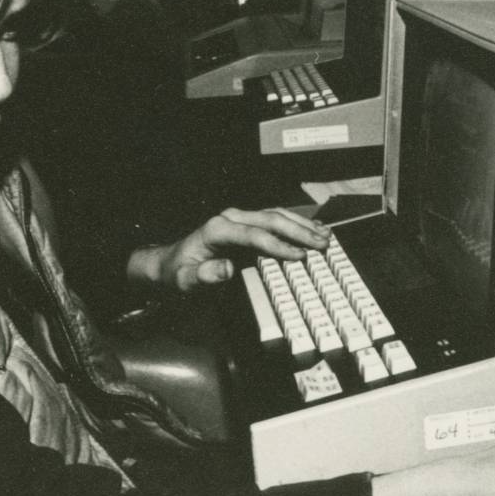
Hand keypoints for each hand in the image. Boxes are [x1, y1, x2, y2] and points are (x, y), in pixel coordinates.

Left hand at [128, 206, 329, 292]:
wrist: (169, 264)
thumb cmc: (178, 274)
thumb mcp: (184, 281)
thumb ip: (203, 276)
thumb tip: (227, 268)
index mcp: (218, 229)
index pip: (255, 234)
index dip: (279, 245)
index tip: (300, 257)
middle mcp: (230, 218)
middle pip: (270, 219)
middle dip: (299, 231)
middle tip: (322, 245)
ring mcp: (239, 219)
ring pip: (275, 215)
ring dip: (302, 225)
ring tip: (325, 236)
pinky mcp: (245, 224)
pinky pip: (273, 219)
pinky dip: (295, 223)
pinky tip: (312, 229)